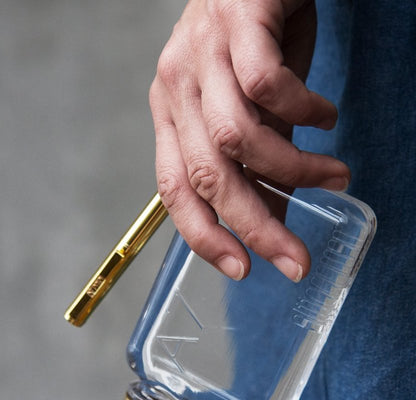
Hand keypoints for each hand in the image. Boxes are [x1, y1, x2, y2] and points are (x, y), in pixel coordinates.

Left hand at [149, 0, 349, 281]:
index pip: (174, 190)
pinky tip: (325, 115)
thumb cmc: (251, 49)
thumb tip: (270, 221)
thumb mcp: (247, 115)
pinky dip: (304, 110)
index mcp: (171, 116)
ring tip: (333, 176)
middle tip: (295, 258)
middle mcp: (176, 88)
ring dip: (291, 170)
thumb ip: (253, 167)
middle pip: (208, 174)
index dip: (204, 235)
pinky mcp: (237, 20)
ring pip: (236, 136)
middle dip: (254, 226)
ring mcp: (201, 53)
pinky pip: (268, 84)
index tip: (241, 269)